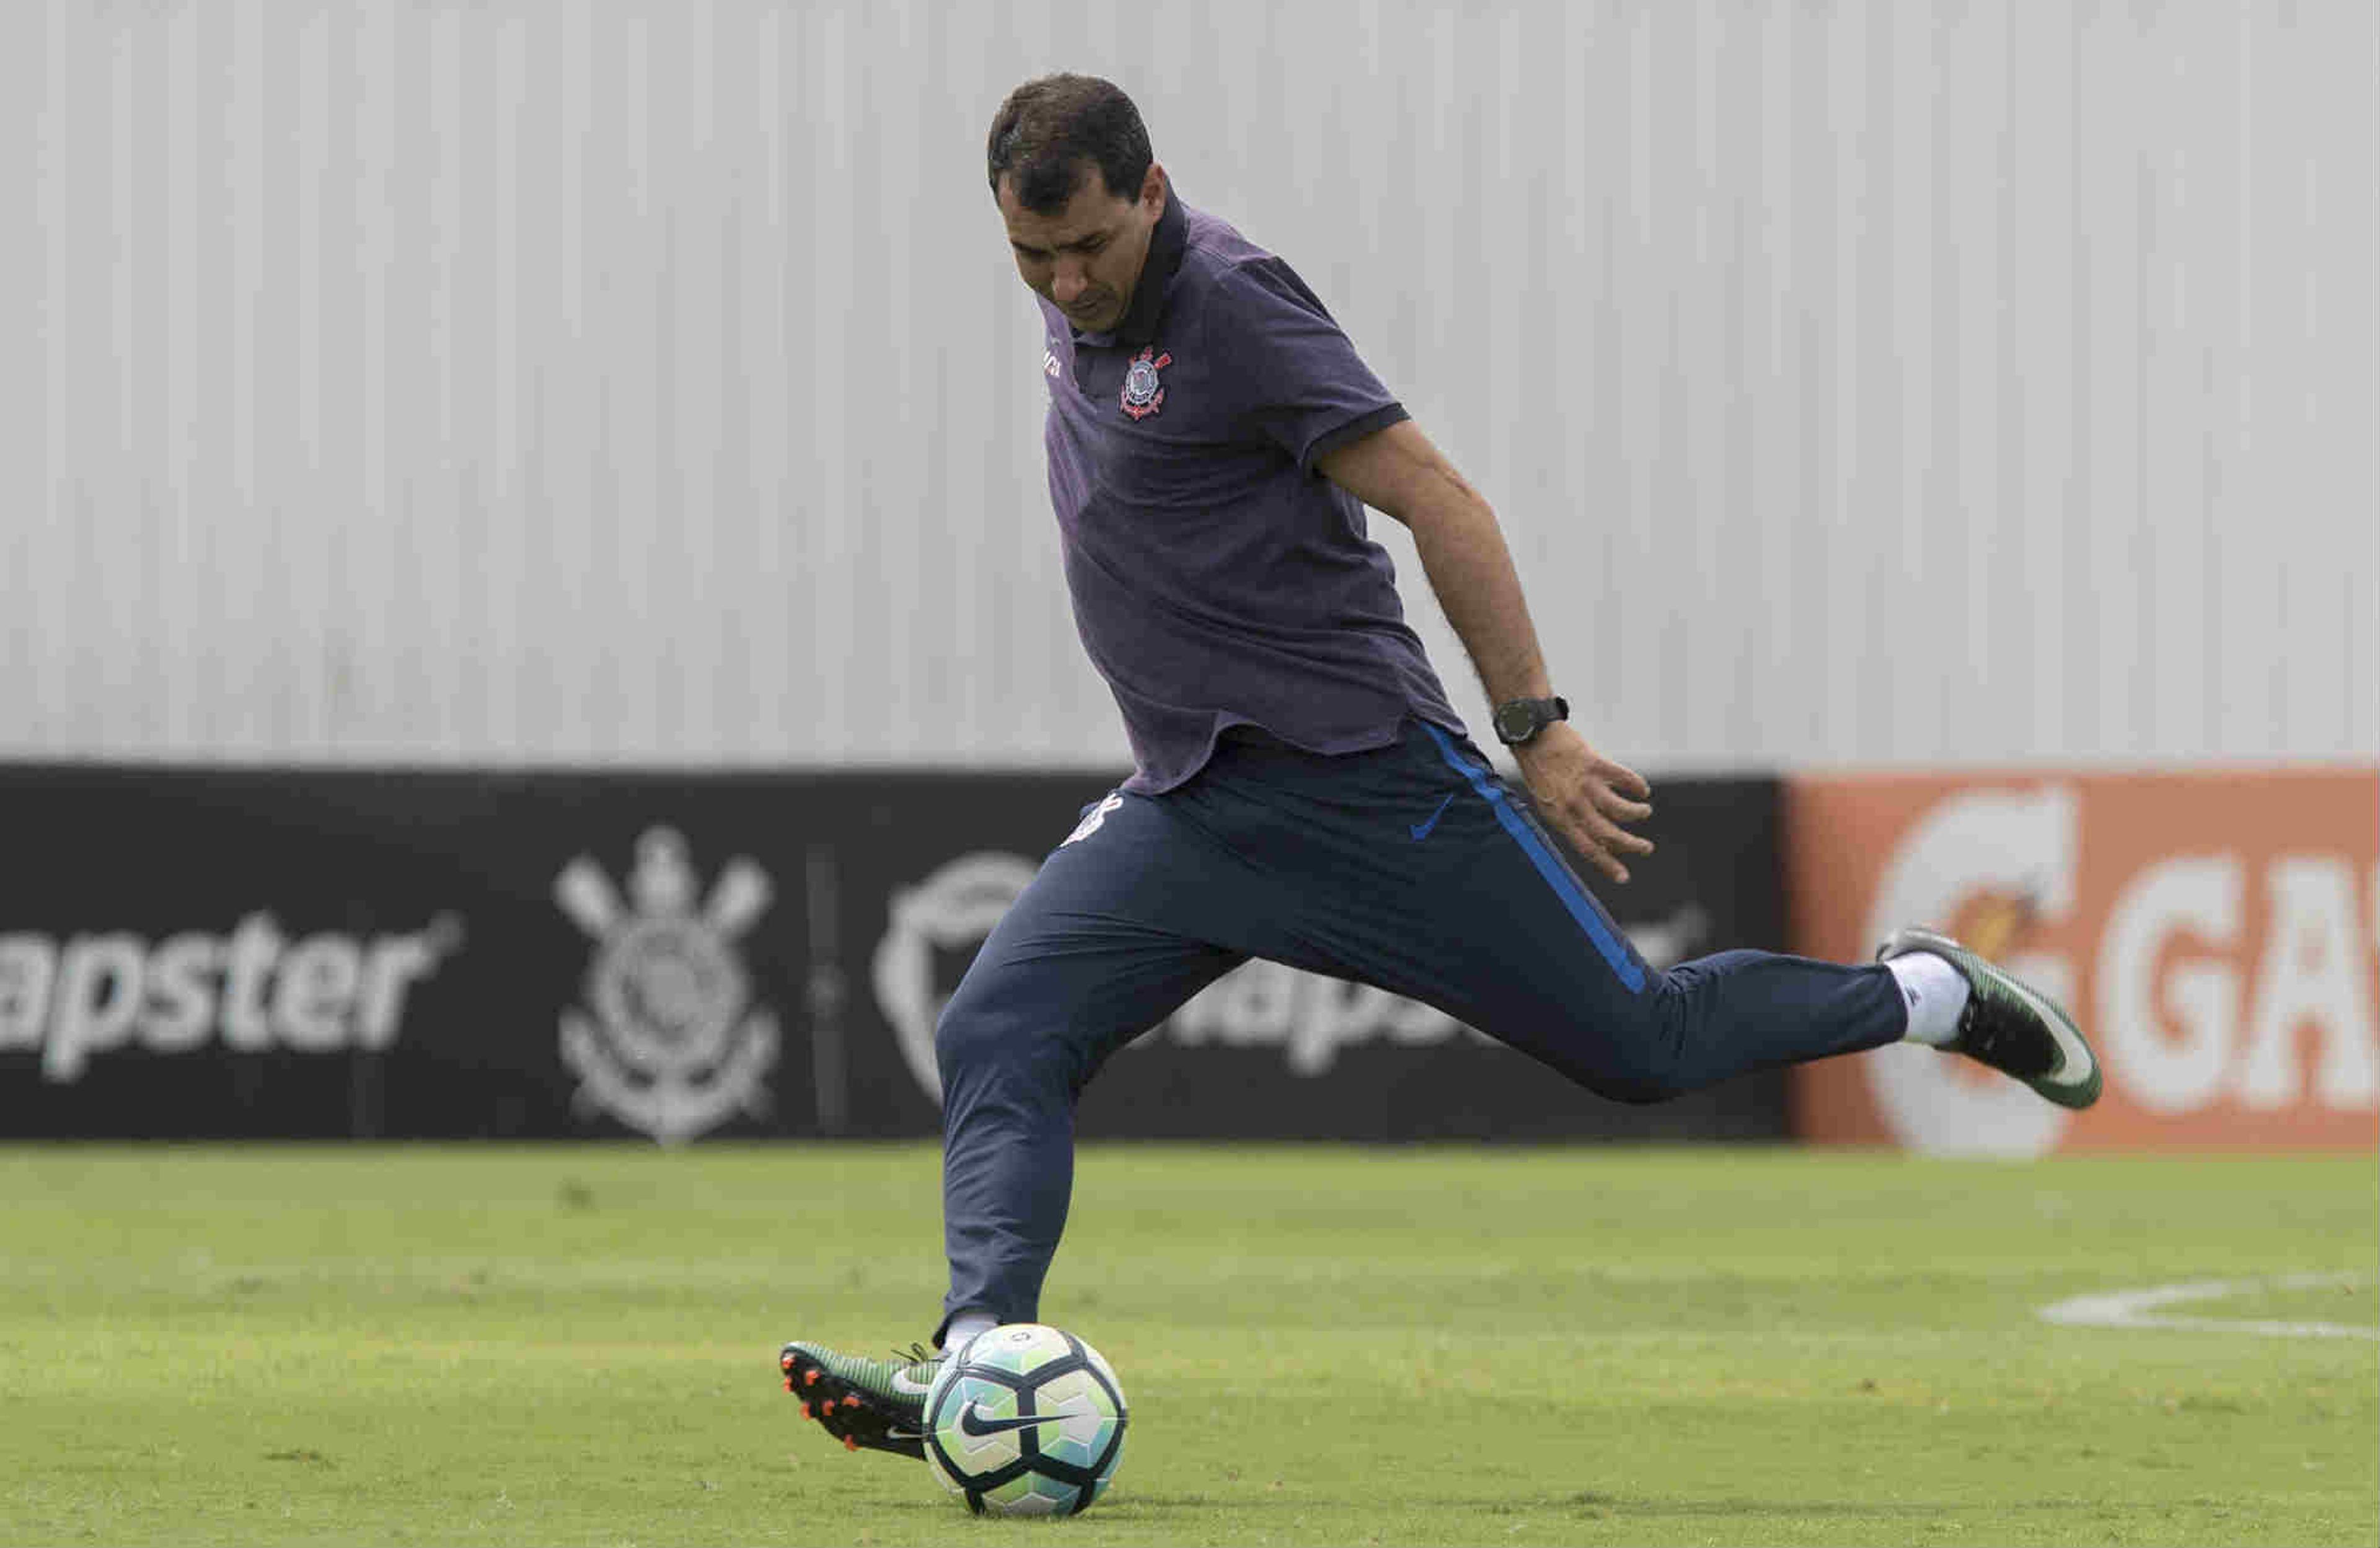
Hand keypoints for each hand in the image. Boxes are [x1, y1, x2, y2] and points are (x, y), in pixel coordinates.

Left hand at [1509, 722, 1654, 884]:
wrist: (1532, 737)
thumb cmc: (1541, 773)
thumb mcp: (1549, 804)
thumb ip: (1572, 822)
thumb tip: (1599, 844)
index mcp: (1559, 818)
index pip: (1587, 848)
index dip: (1607, 865)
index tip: (1624, 878)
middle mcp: (1573, 804)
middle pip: (1609, 833)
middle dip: (1631, 845)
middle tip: (1647, 848)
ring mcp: (1584, 784)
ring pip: (1620, 808)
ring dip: (1637, 813)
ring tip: (1644, 811)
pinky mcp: (1595, 763)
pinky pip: (1624, 778)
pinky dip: (1636, 786)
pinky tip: (1642, 790)